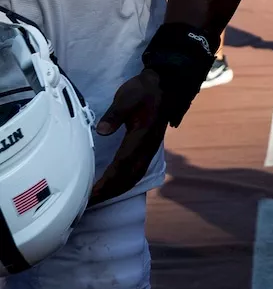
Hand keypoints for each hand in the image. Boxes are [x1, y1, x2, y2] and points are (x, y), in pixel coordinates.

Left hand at [90, 69, 167, 206]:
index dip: (107, 182)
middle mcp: (147, 147)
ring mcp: (150, 149)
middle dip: (110, 192)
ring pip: (134, 176)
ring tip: (99, 199)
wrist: (167, 85)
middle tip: (89, 203)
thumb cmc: (144, 90)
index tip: (91, 194)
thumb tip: (101, 131)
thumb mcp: (128, 96)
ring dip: (117, 190)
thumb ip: (115, 114)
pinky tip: (115, 185)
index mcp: (141, 136)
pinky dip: (125, 183)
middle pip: (129, 177)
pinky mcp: (148, 148)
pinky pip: (137, 171)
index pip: (122, 165)